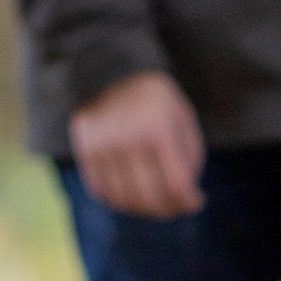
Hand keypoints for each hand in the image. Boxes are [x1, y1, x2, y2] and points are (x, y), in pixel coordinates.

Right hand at [72, 70, 205, 217]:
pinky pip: (101, 191)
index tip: (196, 202)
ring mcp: (102, 144)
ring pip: (124, 199)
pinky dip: (119, 201)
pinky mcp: (84, 148)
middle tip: (176, 207)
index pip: (176, 184)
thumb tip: (187, 202)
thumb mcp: (183, 119)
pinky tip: (132, 195)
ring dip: (143, 209)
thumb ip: (189, 159)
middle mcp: (127, 138)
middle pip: (149, 197)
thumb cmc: (157, 102)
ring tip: (155, 202)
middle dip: (168, 209)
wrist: (112, 71)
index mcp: (157, 128)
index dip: (188, 202)